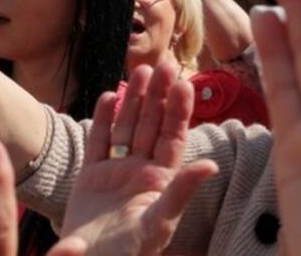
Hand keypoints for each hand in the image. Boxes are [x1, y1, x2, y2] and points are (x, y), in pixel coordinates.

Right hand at [51, 63, 217, 255]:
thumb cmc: (128, 255)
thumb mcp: (159, 223)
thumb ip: (181, 191)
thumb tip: (212, 166)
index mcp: (161, 183)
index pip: (173, 139)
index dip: (179, 111)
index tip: (185, 83)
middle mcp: (140, 173)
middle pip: (152, 126)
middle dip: (159, 96)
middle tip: (165, 64)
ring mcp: (115, 174)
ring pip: (127, 128)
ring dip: (133, 100)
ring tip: (141, 71)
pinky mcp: (89, 178)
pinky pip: (98, 143)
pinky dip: (102, 119)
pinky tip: (109, 95)